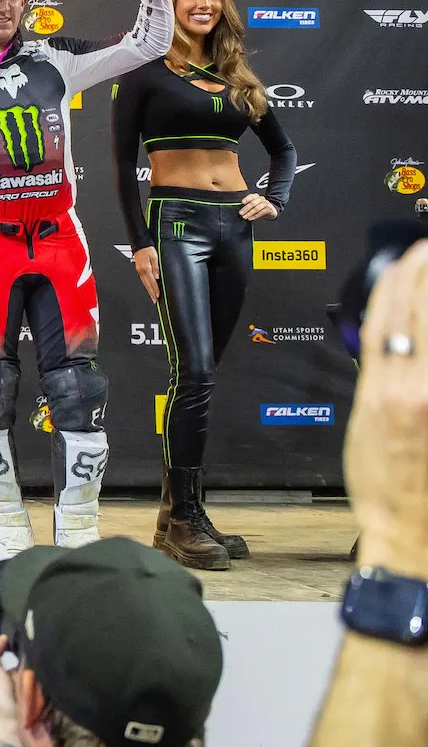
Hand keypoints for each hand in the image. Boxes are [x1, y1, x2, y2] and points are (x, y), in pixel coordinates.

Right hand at [132, 247, 159, 302]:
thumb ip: (156, 267)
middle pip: (147, 284)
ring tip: (152, 297)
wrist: (140, 244)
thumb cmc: (148, 249)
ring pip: (144, 283)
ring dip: (148, 291)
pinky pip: (143, 280)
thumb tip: (157, 276)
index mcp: (146, 268)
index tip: (158, 295)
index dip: (155, 289)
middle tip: (154, 300)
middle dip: (151, 293)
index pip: (151, 281)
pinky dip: (146, 285)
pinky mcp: (139, 270)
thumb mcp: (155, 256)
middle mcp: (141, 271)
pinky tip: (148, 288)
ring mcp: (139, 271)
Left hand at [238, 193, 277, 221]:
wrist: (271, 210)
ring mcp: (265, 203)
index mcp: (256, 196)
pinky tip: (251, 218)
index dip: (247, 199)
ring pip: (257, 208)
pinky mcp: (269, 209)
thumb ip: (248, 205)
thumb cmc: (260, 207)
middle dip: (246, 208)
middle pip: (253, 203)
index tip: (242, 202)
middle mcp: (261, 199)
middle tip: (241, 213)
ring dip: (250, 213)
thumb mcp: (254, 204)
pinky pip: (262, 212)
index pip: (251, 196)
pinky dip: (255, 216)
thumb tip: (241, 210)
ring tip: (245, 217)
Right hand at [345, 241, 427, 573]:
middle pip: (423, 315)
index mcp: (385, 390)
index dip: (401, 277)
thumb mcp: (365, 421)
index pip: (389, 314)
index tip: (411, 253)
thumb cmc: (384, 486)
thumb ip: (382, 375)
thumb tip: (393, 338)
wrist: (415, 533)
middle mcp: (419, 390)